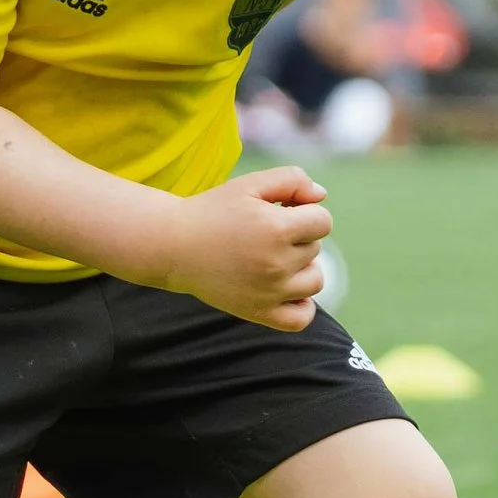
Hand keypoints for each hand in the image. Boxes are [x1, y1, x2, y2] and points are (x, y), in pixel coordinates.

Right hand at [163, 164, 333, 331]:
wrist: (173, 246)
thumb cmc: (213, 211)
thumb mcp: (250, 184)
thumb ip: (292, 179)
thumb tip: (321, 197)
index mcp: (277, 229)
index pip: (323, 222)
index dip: (304, 213)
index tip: (281, 212)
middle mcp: (277, 264)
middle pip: (316, 249)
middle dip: (296, 237)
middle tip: (262, 234)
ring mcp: (269, 292)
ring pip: (315, 280)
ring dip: (302, 268)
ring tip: (274, 258)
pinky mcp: (259, 312)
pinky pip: (301, 318)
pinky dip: (302, 305)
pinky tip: (286, 288)